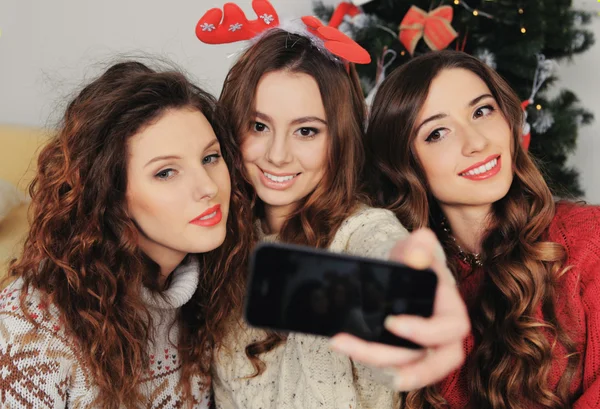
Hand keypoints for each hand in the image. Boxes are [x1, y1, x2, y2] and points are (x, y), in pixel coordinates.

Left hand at [329, 228, 469, 390]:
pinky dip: (366, 356)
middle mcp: (444, 337)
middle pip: (437, 362)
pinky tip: (343, 343)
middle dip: (411, 370)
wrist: (401, 272)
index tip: (391, 323)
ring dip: (373, 359)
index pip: (451, 329)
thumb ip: (420, 245)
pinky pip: (390, 364)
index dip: (425, 332)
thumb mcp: (416, 247)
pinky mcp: (403, 355)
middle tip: (378, 363)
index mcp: (452, 311)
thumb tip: (417, 257)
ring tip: (342, 344)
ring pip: (406, 365)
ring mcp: (424, 350)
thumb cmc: (414, 261)